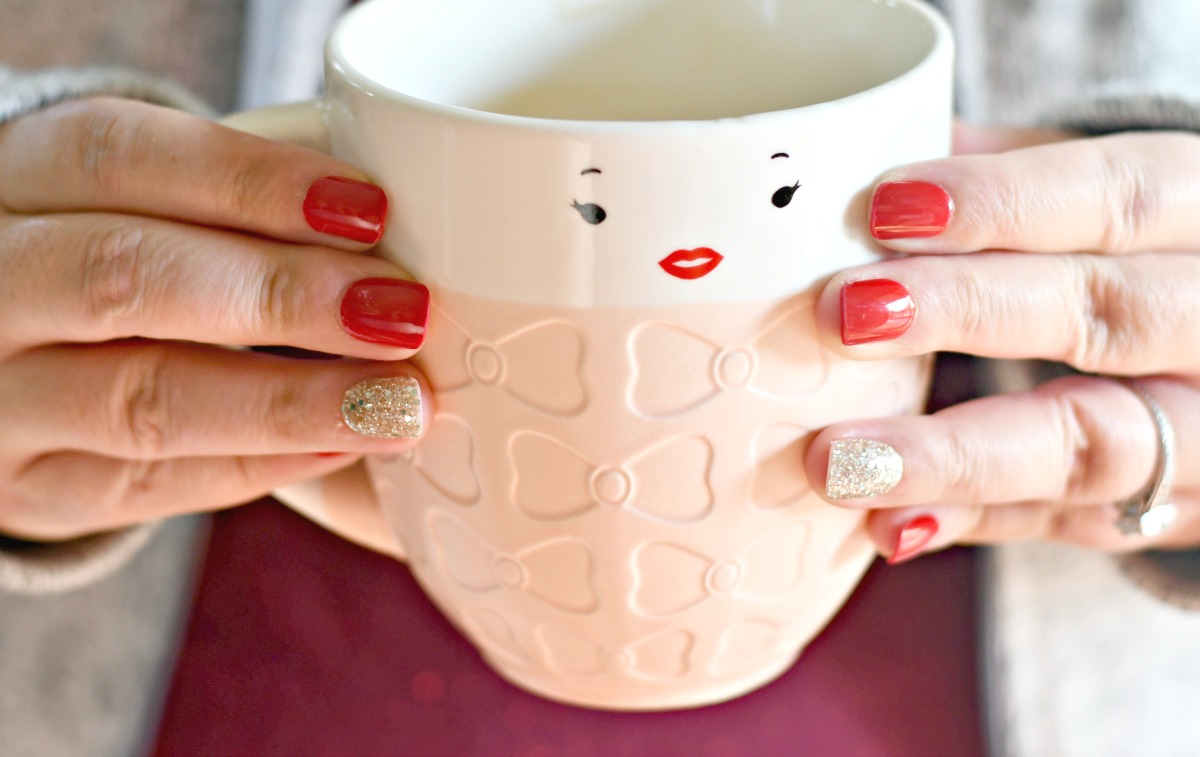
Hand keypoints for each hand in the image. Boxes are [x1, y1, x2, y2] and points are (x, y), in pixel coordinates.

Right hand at [0, 97, 429, 546]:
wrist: (1, 364)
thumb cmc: (108, 260)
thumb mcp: (132, 206)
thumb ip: (227, 205)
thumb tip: (391, 224)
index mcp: (13, 181)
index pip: (115, 156)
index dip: (250, 181)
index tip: (373, 209)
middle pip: (123, 277)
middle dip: (282, 295)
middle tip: (404, 313)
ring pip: (140, 399)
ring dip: (290, 400)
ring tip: (400, 401)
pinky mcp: (30, 490)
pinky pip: (149, 485)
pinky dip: (259, 464)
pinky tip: (343, 448)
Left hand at [806, 124, 1199, 561]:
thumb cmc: (1153, 255)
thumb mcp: (1115, 197)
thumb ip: (1017, 173)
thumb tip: (872, 148)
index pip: (1124, 196)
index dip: (1007, 203)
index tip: (887, 206)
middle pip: (1110, 313)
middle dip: (970, 310)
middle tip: (846, 314)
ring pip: (1093, 446)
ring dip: (953, 454)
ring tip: (838, 458)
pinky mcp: (1172, 511)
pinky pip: (1071, 525)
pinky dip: (974, 521)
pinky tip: (888, 525)